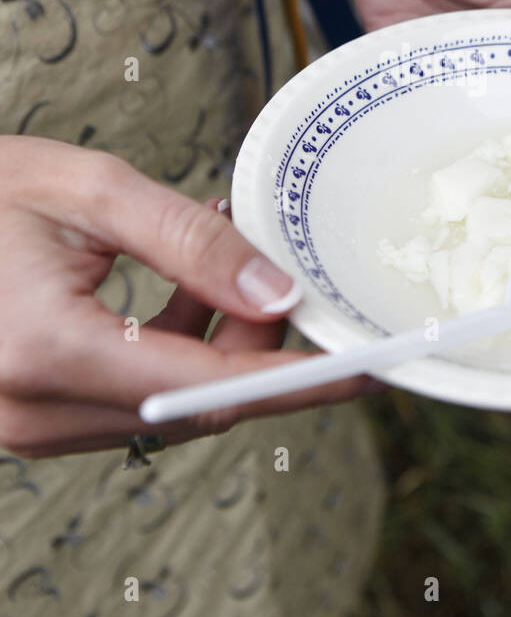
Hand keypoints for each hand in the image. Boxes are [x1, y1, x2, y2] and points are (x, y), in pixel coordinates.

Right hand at [0, 137, 381, 458]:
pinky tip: (184, 285)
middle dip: (258, 349)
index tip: (369, 370)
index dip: (298, 379)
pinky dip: (171, 351)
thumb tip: (278, 290)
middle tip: (291, 278)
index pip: (209, 386)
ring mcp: (26, 425)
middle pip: (195, 406)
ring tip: (225, 254)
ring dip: (215, 343)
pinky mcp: (30, 417)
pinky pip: (129, 401)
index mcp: (49, 351)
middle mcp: (34, 410)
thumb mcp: (88, 192)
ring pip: (167, 407)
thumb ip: (188, 245)